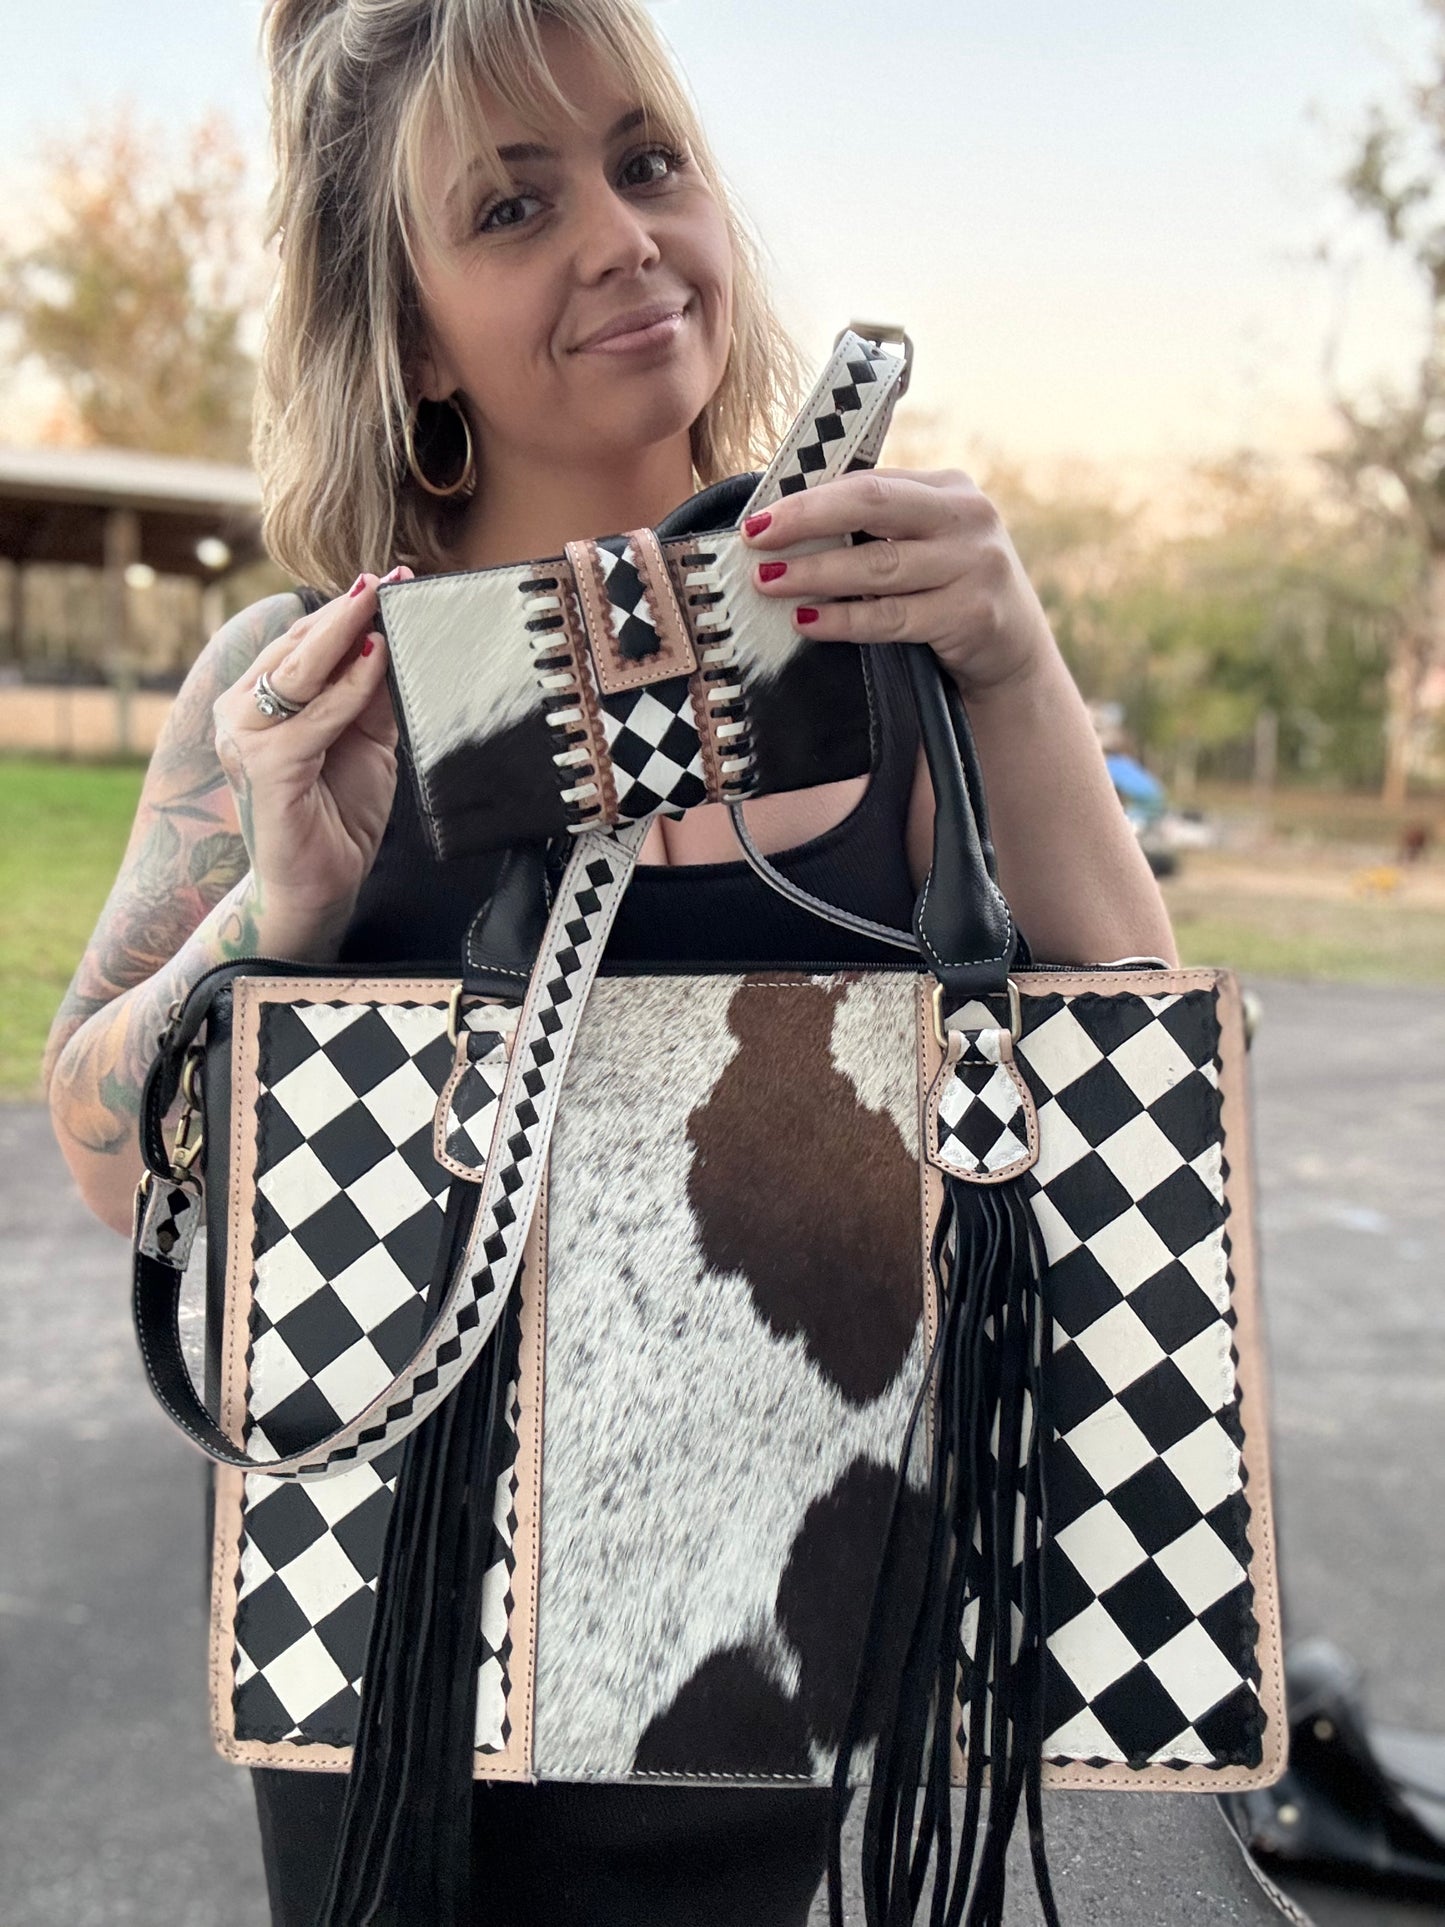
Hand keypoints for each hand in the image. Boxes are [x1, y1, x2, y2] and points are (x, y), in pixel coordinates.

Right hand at [211, 570, 409, 943]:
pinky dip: (351, 686)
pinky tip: (380, 659)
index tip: (384, 578)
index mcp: (258, 702)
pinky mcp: (266, 767)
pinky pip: (316, 716)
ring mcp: (247, 739)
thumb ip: (370, 698)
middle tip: (387, 577)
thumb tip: (393, 641)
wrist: (318, 887)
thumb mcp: (364, 743)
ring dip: (346, 633)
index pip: (300, 643)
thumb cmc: (337, 815)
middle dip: (347, 610)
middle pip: (297, 647)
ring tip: (382, 602)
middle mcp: (241, 713)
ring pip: (300, 671)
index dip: (342, 610)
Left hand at [742, 468, 1053, 696]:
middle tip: (756, 542)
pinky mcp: (973, 614)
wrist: (1013, 656)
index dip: (809, 499)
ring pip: (878, 565)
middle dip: (806, 520)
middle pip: (873, 505)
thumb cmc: (949, 595)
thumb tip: (786, 527)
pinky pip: (893, 617)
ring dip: (815, 574)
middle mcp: (968, 517)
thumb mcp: (926, 548)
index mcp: (950, 488)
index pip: (869, 483)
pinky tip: (806, 621)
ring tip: (768, 584)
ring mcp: (976, 565)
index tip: (758, 520)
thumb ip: (878, 529)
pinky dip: (844, 620)